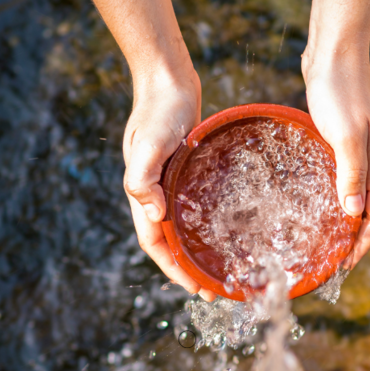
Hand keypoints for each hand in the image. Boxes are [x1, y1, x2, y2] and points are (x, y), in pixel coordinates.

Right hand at [122, 72, 216, 300]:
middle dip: (188, 269)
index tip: (195, 288)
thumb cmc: (159, 110)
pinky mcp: (185, 171)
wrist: (167, 80)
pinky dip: (205, 223)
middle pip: (169, 242)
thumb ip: (143, 178)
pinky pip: (194, 206)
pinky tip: (226, 228)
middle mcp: (155, 193)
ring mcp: (170, 182)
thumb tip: (153, 215)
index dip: (173, 269)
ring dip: (197, 250)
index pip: (155, 243)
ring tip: (221, 268)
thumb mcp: (149, 143)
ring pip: (182, 226)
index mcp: (143, 193)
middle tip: (216, 290)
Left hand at [303, 50, 369, 268]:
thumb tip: (353, 214)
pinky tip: (314, 202)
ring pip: (357, 197)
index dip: (364, 244)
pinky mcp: (343, 141)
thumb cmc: (339, 91)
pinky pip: (343, 179)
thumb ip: (351, 173)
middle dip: (356, 240)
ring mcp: (360, 151)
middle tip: (331, 261)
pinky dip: (334, 198)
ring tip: (323, 240)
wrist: (334, 53)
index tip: (344, 266)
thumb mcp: (344, 135)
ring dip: (345, 221)